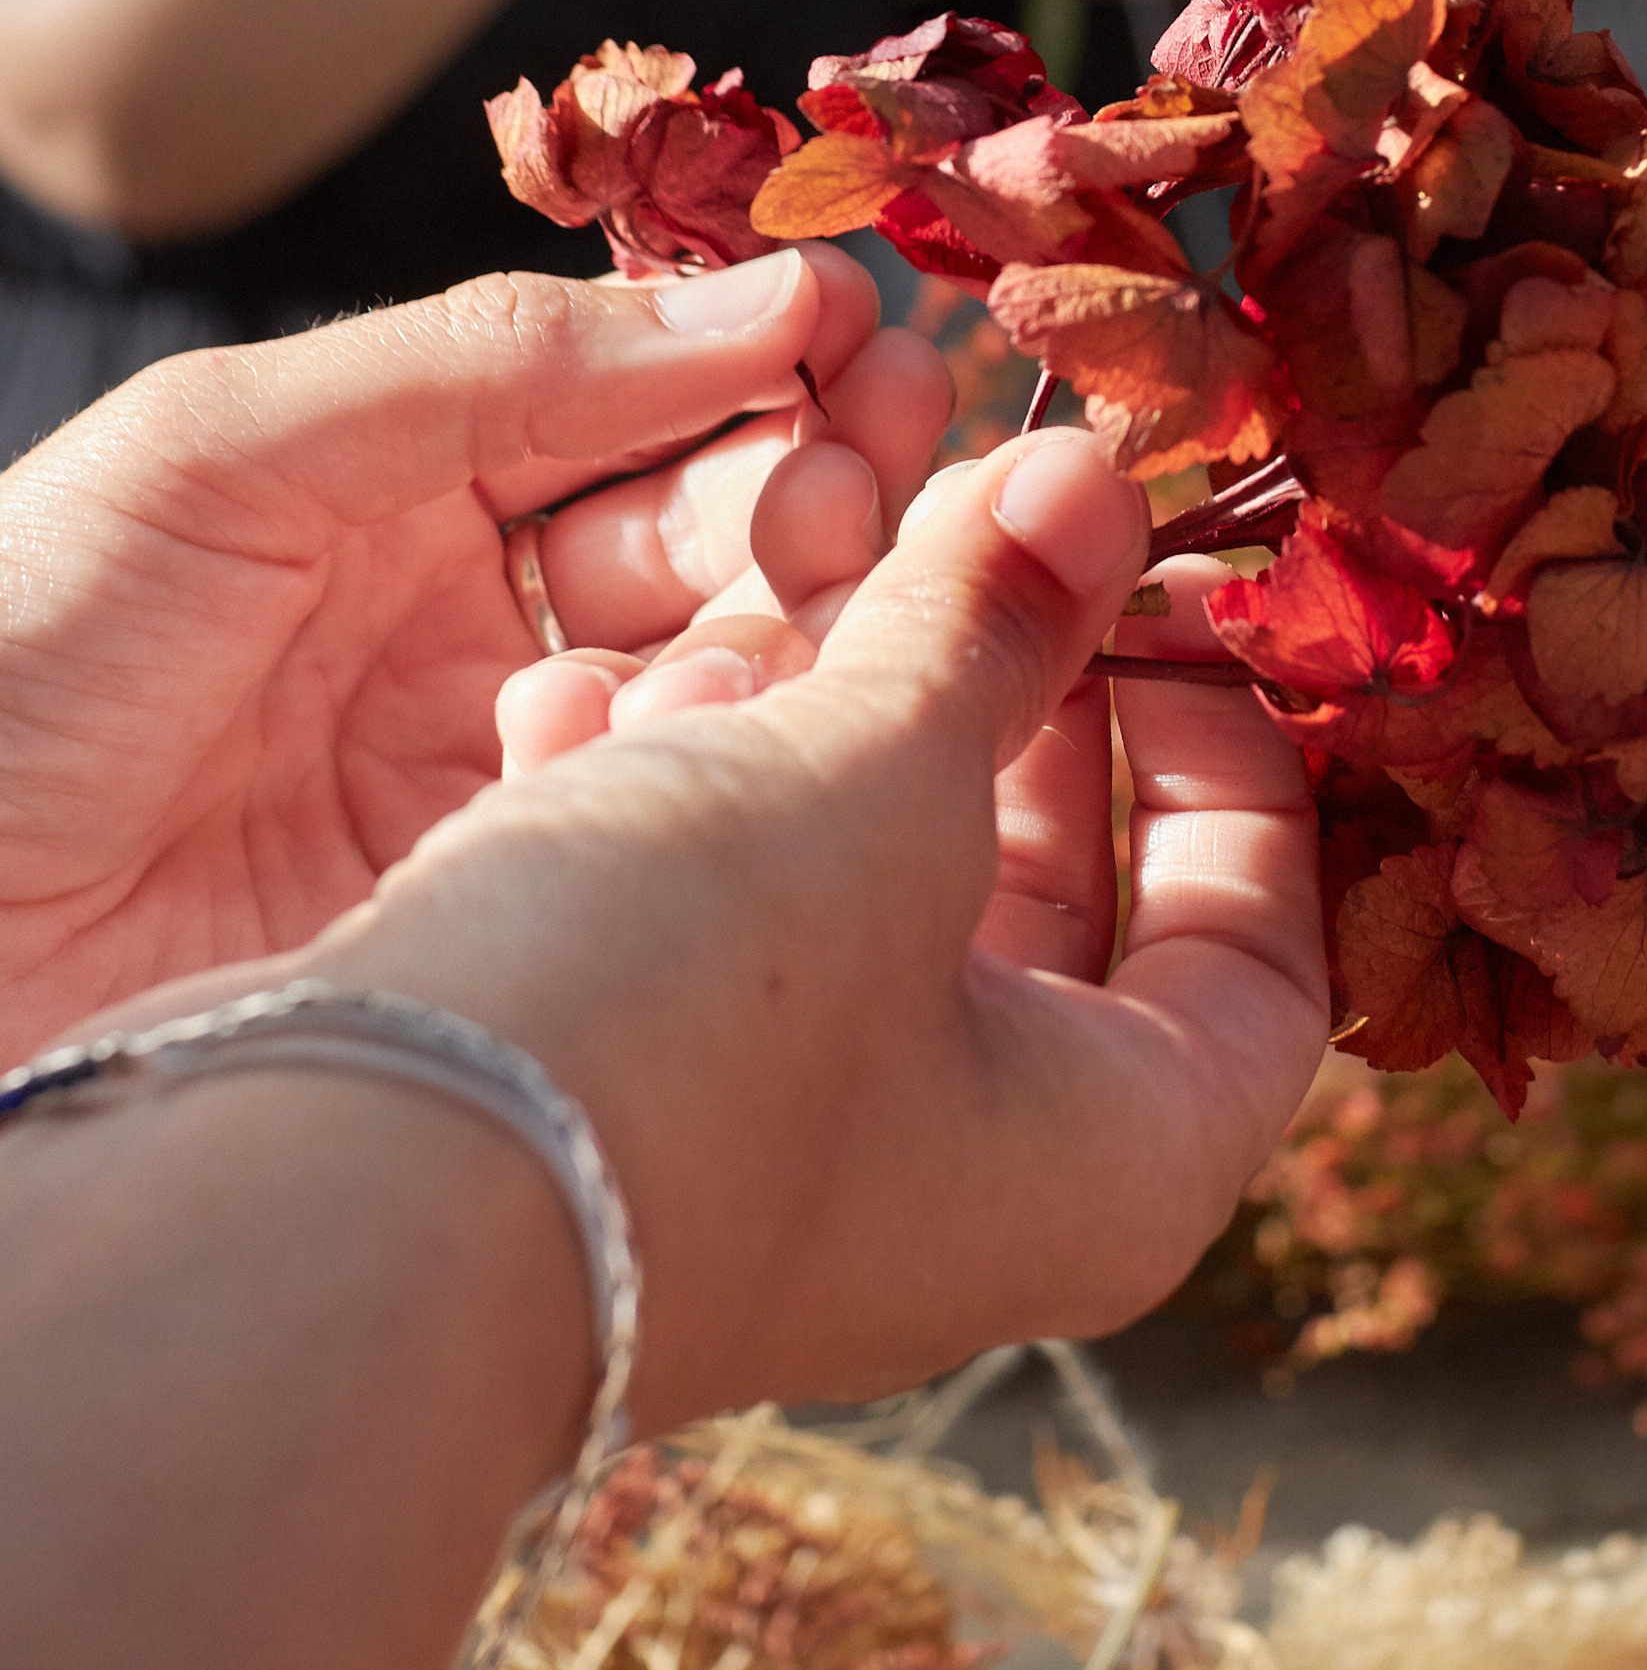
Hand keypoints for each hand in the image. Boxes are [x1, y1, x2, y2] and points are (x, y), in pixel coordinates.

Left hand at [0, 255, 951, 1057]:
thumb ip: (488, 364)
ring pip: (715, 683)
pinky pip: (660, 840)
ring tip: (833, 571)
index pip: (631, 402)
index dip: (755, 363)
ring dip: (796, 617)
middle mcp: (459, 632)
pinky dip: (718, 776)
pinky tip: (718, 734)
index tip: (860, 337)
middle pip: (706, 538)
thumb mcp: (225, 455)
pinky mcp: (504, 936)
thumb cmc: (6, 664)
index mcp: (391, 490)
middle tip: (882, 460)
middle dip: (811, 482)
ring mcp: (489, 788)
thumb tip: (760, 292)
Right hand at [322, 430, 1329, 1419]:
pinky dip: (653, 799)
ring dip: (795, 726)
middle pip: (1045, 895)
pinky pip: (692, 917)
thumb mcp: (882, 774)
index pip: (1265, 965)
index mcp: (1114, 1163)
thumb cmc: (691, 1010)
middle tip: (964, 531)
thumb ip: (994, 621)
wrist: (358, 1192)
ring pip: (848, 879)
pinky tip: (573, 703)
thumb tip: (1100, 476)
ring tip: (719, 632)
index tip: (1177, 611)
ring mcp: (787, 1155)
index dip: (1246, 772)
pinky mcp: (625, 1106)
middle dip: (988, 697)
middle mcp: (967, 1190)